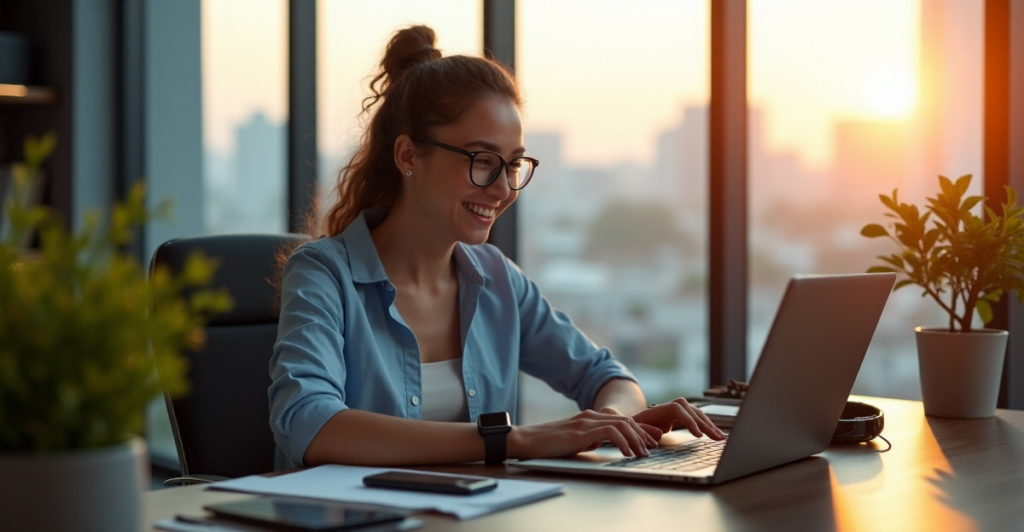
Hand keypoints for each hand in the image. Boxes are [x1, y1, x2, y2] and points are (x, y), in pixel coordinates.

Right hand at [507, 410, 658, 459]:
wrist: (527, 440)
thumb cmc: (548, 444)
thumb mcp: (575, 440)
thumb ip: (591, 438)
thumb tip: (606, 444)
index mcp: (589, 417)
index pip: (621, 419)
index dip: (639, 428)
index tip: (651, 439)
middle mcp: (590, 416)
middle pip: (626, 420)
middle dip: (643, 433)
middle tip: (653, 446)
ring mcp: (586, 422)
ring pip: (622, 424)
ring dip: (636, 439)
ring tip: (642, 453)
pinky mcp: (581, 432)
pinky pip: (610, 432)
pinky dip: (623, 442)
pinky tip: (627, 453)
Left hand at [632, 399, 725, 440]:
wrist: (625, 426)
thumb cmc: (628, 431)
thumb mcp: (632, 432)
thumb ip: (644, 431)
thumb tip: (658, 433)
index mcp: (656, 411)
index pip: (677, 409)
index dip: (689, 420)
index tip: (698, 435)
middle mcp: (666, 408)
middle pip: (690, 410)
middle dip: (705, 424)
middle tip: (716, 438)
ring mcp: (672, 412)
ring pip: (695, 413)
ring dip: (708, 424)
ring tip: (720, 437)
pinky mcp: (676, 418)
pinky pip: (694, 419)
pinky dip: (704, 425)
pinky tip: (714, 433)